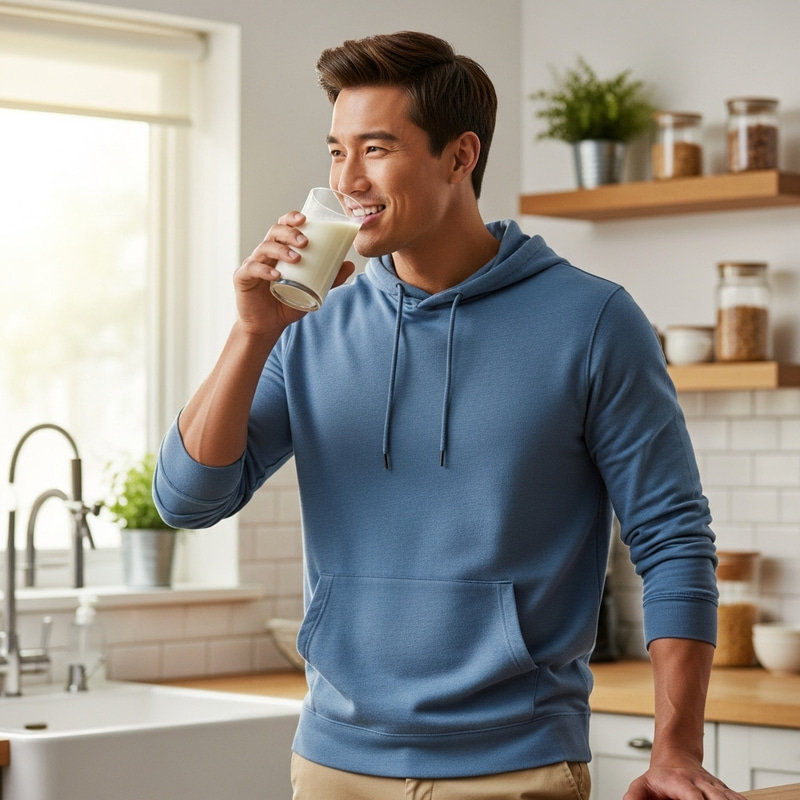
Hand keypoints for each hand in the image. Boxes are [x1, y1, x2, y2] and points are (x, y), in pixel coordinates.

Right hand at [235, 210, 354, 334]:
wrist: (268, 325)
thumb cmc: (288, 303)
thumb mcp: (313, 290)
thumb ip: (330, 279)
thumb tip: (350, 265)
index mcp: (280, 250)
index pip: (283, 226)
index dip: (291, 218)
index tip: (305, 218)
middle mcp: (265, 253)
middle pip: (274, 232)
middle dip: (290, 232)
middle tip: (305, 242)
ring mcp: (253, 264)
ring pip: (264, 248)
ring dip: (281, 250)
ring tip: (297, 258)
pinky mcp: (243, 278)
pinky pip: (252, 269)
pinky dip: (264, 270)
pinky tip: (277, 275)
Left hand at [623, 757, 747, 799]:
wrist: (675, 756)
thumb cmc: (659, 778)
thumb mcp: (641, 785)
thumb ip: (634, 798)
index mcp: (680, 782)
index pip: (692, 794)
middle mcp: (701, 784)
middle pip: (716, 797)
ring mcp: (714, 788)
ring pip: (729, 798)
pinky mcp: (724, 792)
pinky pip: (737, 798)